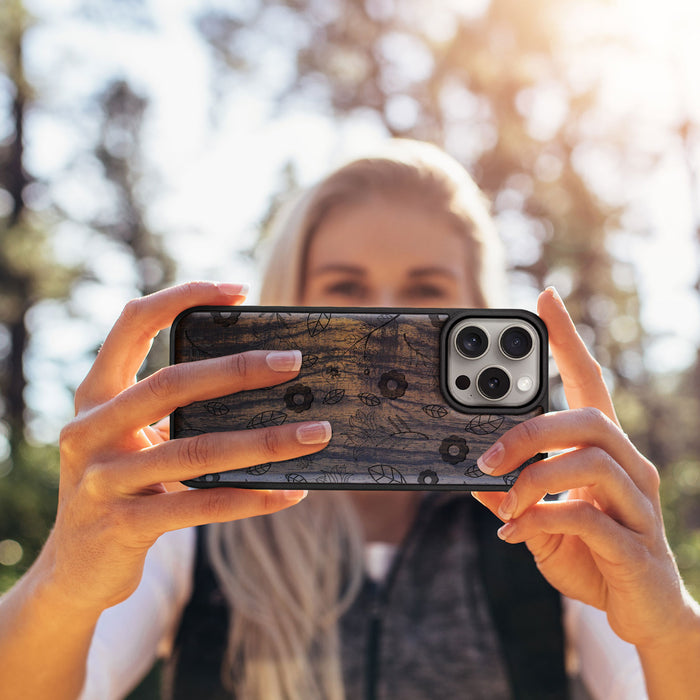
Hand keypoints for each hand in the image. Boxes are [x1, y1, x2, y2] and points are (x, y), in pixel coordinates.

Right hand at [45, 282, 329, 613]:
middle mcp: (90, 430)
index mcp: (96, 396)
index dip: (182, 298)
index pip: (133, 324)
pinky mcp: (123, 525)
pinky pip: (202, 505)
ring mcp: (102, 479)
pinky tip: (292, 492)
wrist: (74, 570)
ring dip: (266, 441)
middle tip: (294, 362)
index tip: (239, 290)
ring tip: (316, 433)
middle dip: (238, 369)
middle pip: (172, 383)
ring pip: (197, 450)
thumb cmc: (121, 487)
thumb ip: (173, 412)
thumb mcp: (132, 441)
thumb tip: (262, 387)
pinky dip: (253, 498)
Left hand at [473, 287, 695, 649]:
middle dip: (530, 430)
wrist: (642, 613)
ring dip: (533, 478)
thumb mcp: (540, 520)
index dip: (568, 340)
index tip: (545, 299)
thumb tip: (474, 477)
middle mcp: (629, 467)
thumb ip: (513, 496)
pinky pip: (588, 518)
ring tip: (501, 500)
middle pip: (589, 419)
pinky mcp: (636, 546)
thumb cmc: (592, 554)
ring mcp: (638, 505)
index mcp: (604, 451)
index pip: (589, 382)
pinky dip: (541, 519)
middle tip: (487, 456)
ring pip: (591, 462)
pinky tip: (514, 533)